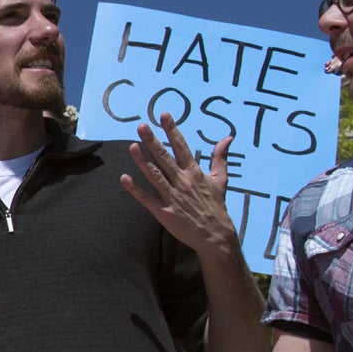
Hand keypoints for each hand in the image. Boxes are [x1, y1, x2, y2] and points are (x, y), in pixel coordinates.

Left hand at [120, 114, 238, 256]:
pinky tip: (124, 178)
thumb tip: (228, 138)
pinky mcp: (164, 212)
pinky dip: (135, 189)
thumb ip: (220, 158)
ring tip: (132, 146)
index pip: (182, 147)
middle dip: (152, 141)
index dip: (172, 130)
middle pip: (165, 158)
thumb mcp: (221, 180)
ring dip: (142, 161)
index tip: (164, 115)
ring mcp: (173, 197)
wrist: (216, 236)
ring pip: (154, 175)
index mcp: (194, 173)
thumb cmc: (216, 206)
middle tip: (141, 126)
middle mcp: (183, 182)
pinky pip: (147, 198)